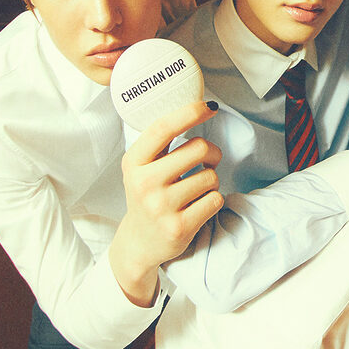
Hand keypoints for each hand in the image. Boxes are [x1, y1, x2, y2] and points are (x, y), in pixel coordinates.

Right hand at [109, 101, 222, 303]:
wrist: (139, 241)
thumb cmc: (148, 194)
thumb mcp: (143, 166)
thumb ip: (161, 141)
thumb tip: (197, 107)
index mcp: (133, 162)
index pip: (162, 129)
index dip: (189, 113)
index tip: (209, 106)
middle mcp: (144, 183)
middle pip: (197, 149)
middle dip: (212, 152)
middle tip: (209, 160)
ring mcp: (161, 207)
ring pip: (210, 176)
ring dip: (211, 180)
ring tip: (196, 189)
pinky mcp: (179, 227)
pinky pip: (215, 199)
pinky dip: (213, 199)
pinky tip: (198, 205)